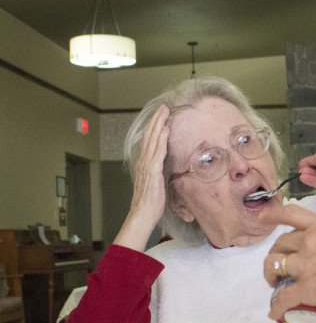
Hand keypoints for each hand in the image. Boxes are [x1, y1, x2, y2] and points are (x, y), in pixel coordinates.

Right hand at [113, 105, 170, 250]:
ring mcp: (147, 166)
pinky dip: (161, 140)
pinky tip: (165, 130)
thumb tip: (165, 167)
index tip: (160, 116)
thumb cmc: (150, 202)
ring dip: (159, 124)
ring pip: (152, 140)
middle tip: (163, 107)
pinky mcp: (152, 172)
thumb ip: (158, 173)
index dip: (154, 127)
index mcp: (145, 164)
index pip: (148, 141)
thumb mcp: (155, 183)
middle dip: (156, 120)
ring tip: (165, 112)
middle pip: (149, 136)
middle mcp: (144, 162)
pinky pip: (157, 152)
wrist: (142, 214)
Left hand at [261, 204, 315, 317]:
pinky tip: (275, 312)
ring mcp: (304, 264)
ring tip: (275, 286)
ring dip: (271, 276)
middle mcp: (308, 241)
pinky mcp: (305, 287)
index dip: (273, 216)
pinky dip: (276, 306)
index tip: (264, 219)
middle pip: (278, 244)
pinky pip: (282, 297)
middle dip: (275, 255)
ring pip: (273, 266)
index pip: (291, 214)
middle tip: (280, 267)